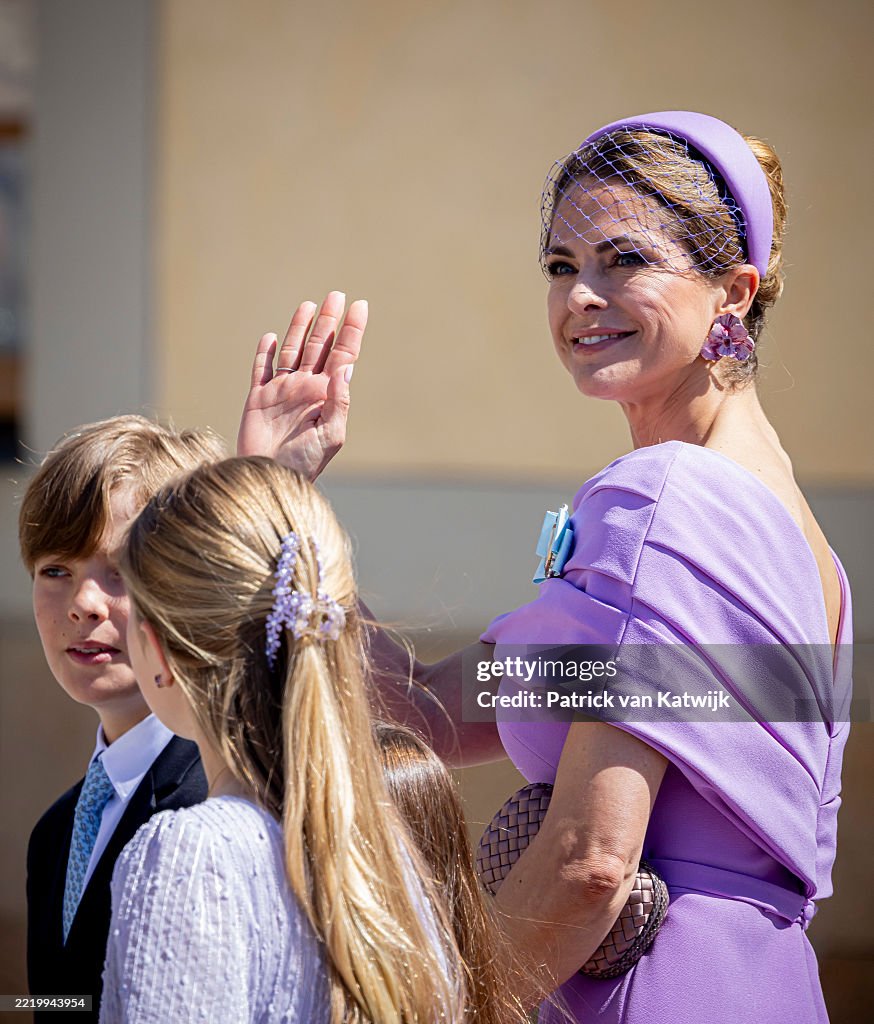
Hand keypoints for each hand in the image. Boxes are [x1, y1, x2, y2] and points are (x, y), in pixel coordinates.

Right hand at [237, 291, 366, 481]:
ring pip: (291, 350)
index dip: (352, 331)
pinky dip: (264, 353)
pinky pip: (261, 369)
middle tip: (336, 295)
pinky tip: (270, 337)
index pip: (343, 356)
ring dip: (300, 328)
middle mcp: (306, 388)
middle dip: (328, 321)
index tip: (360, 306)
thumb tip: (345, 368)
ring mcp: (282, 391)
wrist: (271, 477)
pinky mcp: (258, 398)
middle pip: (319, 346)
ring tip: (309, 305)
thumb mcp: (332, 434)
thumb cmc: (306, 462)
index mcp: (327, 395)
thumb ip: (339, 401)